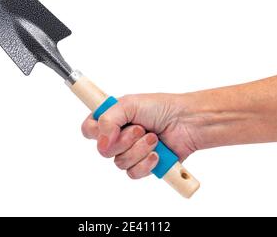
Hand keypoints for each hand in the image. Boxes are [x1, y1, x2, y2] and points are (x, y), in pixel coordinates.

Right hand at [81, 93, 198, 178]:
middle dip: (124, 140)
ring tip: (154, 138)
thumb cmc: (161, 108)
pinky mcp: (144, 166)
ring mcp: (131, 152)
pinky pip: (133, 173)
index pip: (89, 129)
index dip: (95, 132)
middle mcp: (119, 136)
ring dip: (139, 149)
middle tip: (141, 128)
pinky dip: (146, 163)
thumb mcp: (129, 104)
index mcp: (112, 119)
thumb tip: (101, 143)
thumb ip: (108, 120)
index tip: (109, 128)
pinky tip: (157, 153)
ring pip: (119, 162)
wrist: (187, 122)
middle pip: (103, 150)